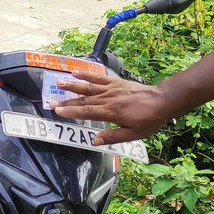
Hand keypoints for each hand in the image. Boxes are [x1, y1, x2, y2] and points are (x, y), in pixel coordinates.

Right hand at [52, 69, 170, 143]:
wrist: (163, 101)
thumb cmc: (149, 120)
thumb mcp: (133, 134)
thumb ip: (113, 136)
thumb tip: (95, 141)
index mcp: (111, 113)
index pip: (87, 112)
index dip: (71, 112)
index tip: (57, 110)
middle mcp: (108, 99)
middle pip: (84, 100)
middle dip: (66, 101)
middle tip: (50, 101)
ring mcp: (112, 89)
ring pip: (89, 87)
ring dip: (73, 85)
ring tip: (59, 83)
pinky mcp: (116, 82)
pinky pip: (99, 78)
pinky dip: (87, 74)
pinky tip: (76, 72)